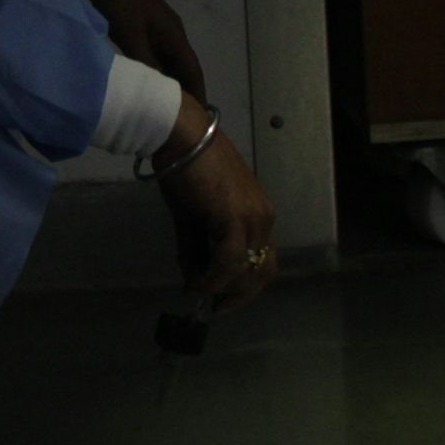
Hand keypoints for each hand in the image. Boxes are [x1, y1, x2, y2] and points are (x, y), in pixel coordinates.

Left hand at [86, 0, 206, 106]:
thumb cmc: (120, 2)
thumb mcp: (131, 35)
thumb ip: (146, 62)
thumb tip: (160, 90)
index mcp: (174, 34)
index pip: (192, 69)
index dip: (198, 92)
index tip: (200, 116)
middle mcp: (171, 31)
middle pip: (183, 65)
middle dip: (185, 89)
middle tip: (181, 115)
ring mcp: (157, 26)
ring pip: (168, 59)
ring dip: (170, 79)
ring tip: (166, 102)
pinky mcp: (143, 24)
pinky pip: (155, 52)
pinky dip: (156, 68)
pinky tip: (148, 78)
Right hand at [156, 94, 277, 312]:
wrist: (180, 136)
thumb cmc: (186, 168)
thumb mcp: (192, 215)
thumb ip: (196, 249)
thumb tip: (193, 280)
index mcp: (258, 214)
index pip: (264, 260)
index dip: (246, 286)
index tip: (221, 301)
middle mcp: (263, 218)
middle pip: (263, 271)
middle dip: (238, 295)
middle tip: (212, 308)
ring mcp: (252, 218)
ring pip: (246, 270)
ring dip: (222, 288)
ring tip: (197, 291)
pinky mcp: (235, 218)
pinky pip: (228, 261)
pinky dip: (213, 277)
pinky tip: (196, 283)